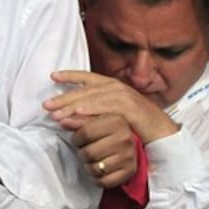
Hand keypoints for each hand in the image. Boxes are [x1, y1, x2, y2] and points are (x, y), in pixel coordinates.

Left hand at [46, 70, 178, 145]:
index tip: (53, 77)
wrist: (162, 133)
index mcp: (112, 86)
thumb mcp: (110, 115)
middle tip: (47, 105)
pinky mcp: (131, 107)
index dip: (70, 75)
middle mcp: (117, 88)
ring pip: (93, 98)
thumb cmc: (135, 125)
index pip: (88, 77)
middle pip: (85, 90)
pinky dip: (92, 109)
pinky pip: (107, 107)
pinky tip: (78, 112)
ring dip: (73, 105)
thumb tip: (66, 115)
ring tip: (57, 112)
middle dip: (64, 97)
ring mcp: (125, 96)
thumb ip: (92, 112)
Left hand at [68, 112, 137, 187]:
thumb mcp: (94, 121)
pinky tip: (99, 169)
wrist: (128, 146)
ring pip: (95, 168)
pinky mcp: (129, 172)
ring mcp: (128, 157)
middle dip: (82, 152)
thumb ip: (78, 120)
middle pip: (89, 152)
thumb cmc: (107, 132)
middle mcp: (125, 139)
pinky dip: (96, 178)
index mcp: (116, 121)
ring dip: (88, 165)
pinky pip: (103, 181)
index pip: (86, 132)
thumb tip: (63, 121)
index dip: (76, 138)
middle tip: (85, 150)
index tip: (77, 139)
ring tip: (92, 159)